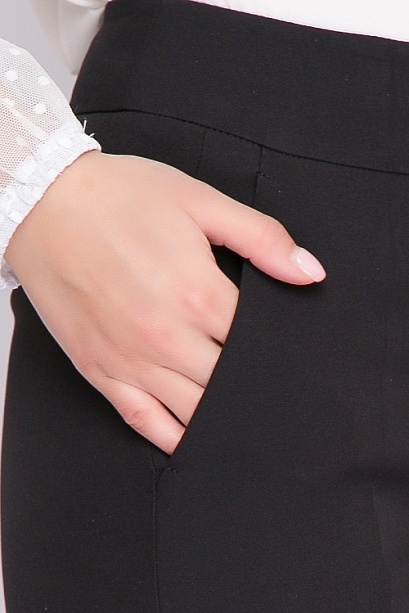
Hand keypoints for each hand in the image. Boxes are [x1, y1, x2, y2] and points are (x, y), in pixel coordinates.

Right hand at [5, 151, 324, 453]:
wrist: (45, 204)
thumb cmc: (121, 198)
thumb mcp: (199, 202)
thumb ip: (261, 238)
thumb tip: (311, 272)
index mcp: (197, 294)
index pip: (257, 342)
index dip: (280, 351)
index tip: (292, 355)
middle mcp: (166, 337)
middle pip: (231, 382)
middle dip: (256, 385)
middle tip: (275, 390)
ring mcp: (131, 360)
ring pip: (194, 411)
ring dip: (223, 418)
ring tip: (246, 420)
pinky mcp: (100, 371)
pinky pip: (144, 421)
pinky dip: (173, 438)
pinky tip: (194, 441)